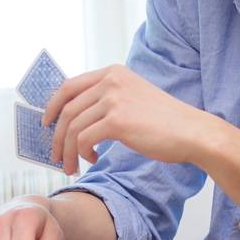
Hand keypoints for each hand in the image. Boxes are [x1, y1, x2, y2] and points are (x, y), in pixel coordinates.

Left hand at [44, 64, 212, 174]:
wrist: (193, 132)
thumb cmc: (165, 121)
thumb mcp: (133, 97)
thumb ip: (107, 98)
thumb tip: (75, 116)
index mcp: (113, 73)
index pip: (69, 86)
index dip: (53, 106)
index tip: (47, 124)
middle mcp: (110, 81)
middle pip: (67, 109)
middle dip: (57, 136)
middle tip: (56, 155)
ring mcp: (113, 99)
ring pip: (73, 127)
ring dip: (68, 151)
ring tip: (72, 166)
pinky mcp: (117, 120)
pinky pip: (85, 139)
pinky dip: (83, 153)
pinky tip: (94, 159)